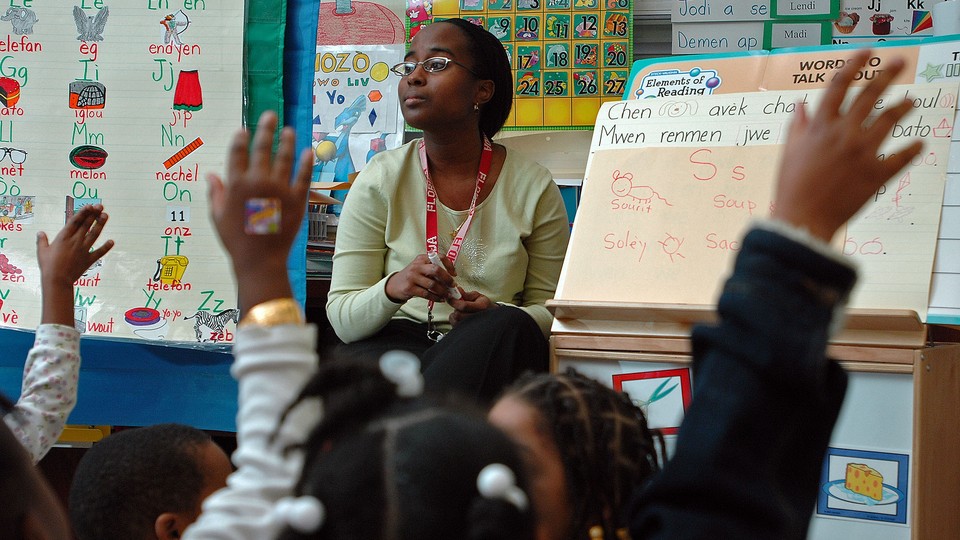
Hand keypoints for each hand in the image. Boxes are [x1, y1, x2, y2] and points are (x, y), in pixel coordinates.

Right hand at [36, 204, 113, 325]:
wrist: (57, 280)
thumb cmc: (48, 265)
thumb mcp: (42, 251)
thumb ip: (42, 241)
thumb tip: (40, 233)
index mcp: (63, 237)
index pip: (75, 221)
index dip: (83, 212)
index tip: (89, 206)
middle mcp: (75, 241)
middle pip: (86, 225)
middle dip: (94, 214)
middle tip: (100, 206)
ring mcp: (84, 249)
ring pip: (94, 234)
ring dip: (100, 224)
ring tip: (105, 216)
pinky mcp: (89, 259)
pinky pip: (100, 252)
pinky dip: (106, 247)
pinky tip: (112, 241)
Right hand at [207, 111, 312, 308]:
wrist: (260, 261)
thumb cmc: (236, 241)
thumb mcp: (218, 217)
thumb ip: (216, 193)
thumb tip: (210, 174)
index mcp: (236, 184)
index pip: (237, 152)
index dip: (240, 138)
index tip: (243, 129)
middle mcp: (258, 182)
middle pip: (262, 148)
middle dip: (266, 129)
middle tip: (270, 116)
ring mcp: (279, 189)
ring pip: (285, 157)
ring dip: (287, 141)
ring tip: (289, 130)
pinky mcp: (297, 200)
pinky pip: (303, 176)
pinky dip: (306, 163)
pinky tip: (308, 151)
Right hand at [385, 253, 457, 302]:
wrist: (395, 285)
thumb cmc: (412, 276)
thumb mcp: (421, 268)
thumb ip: (434, 269)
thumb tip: (451, 277)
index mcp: (422, 258)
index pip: (439, 257)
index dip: (449, 265)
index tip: (454, 274)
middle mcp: (417, 266)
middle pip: (436, 270)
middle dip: (447, 279)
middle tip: (453, 285)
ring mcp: (412, 277)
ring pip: (432, 284)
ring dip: (443, 291)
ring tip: (448, 295)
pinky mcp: (410, 288)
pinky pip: (426, 294)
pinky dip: (436, 298)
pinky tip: (440, 299)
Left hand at [448, 290, 495, 326]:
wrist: (492, 317)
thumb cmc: (484, 306)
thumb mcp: (478, 296)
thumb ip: (466, 294)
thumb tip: (458, 290)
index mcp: (481, 307)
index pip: (464, 306)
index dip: (454, 301)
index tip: (450, 297)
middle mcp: (478, 318)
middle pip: (458, 315)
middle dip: (455, 308)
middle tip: (458, 306)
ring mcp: (473, 327)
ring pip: (456, 321)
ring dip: (455, 315)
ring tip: (461, 312)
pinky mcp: (468, 331)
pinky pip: (455, 326)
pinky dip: (455, 321)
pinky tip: (460, 318)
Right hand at [772, 49, 922, 240]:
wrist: (803, 219)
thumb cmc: (791, 187)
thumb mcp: (790, 153)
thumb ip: (798, 127)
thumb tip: (801, 106)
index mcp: (820, 127)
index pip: (838, 86)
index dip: (853, 65)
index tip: (866, 53)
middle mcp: (843, 134)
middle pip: (869, 95)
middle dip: (887, 75)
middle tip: (900, 63)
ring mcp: (862, 152)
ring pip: (889, 119)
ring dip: (903, 107)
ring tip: (912, 102)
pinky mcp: (876, 174)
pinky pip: (901, 157)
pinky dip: (912, 150)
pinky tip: (919, 145)